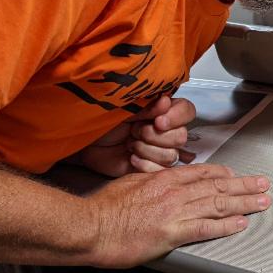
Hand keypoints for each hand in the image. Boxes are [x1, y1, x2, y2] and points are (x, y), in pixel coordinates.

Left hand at [74, 95, 196, 177]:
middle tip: (135, 131)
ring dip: (147, 150)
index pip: (186, 111)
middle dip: (156, 135)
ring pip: (172, 155)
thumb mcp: (125, 107)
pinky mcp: (151, 168)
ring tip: (130, 145)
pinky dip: (145, 165)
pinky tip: (131, 158)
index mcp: (162, 111)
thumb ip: (147, 106)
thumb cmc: (102, 121)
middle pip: (181, 136)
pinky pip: (162, 171)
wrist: (85, 142)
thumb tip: (166, 101)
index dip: (176, 117)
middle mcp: (164, 131)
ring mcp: (159, 150)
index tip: (158, 120)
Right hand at [87, 163, 270, 265]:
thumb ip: (149, 182)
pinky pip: (206, 227)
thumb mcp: (129, 183)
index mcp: (163, 179)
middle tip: (263, 185)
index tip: (237, 174)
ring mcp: (175, 211)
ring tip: (261, 202)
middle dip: (243, 185)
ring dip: (243, 203)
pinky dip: (225, 225)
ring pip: (218, 204)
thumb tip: (157, 184)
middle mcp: (174, 192)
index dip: (224, 174)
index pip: (201, 172)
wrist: (90, 227)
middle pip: (217, 186)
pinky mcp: (172, 232)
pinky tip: (240, 224)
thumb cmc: (103, 209)